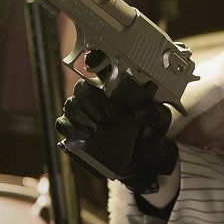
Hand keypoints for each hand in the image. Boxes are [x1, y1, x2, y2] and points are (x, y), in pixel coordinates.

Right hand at [56, 76, 178, 194]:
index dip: (93, 61)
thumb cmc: (150, 135)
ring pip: (70, 105)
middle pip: (81, 88)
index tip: (94, 66)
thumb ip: (157, 113)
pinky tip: (85, 135)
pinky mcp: (77, 132)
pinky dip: (69, 128)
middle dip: (89, 100)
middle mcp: (98, 99)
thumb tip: (139, 112)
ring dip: (80, 115)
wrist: (142, 162)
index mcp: (117, 90)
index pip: (100, 68)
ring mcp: (86, 115)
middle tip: (105, 117)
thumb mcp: (161, 122)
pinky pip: (62, 124)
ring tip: (97, 129)